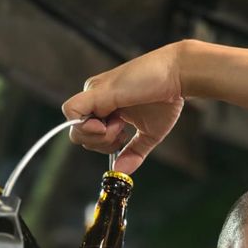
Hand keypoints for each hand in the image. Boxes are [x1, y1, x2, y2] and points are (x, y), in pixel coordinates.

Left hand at [62, 42, 186, 174]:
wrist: (176, 77)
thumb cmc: (165, 100)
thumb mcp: (148, 134)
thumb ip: (133, 153)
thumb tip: (121, 170)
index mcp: (105, 106)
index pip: (88, 134)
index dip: (103, 144)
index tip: (124, 138)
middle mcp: (96, 98)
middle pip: (78, 134)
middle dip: (100, 144)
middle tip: (122, 134)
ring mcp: (94, 93)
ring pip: (75, 127)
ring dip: (99, 136)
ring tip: (120, 123)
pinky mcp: (96, 91)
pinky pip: (71, 111)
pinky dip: (86, 126)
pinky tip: (107, 123)